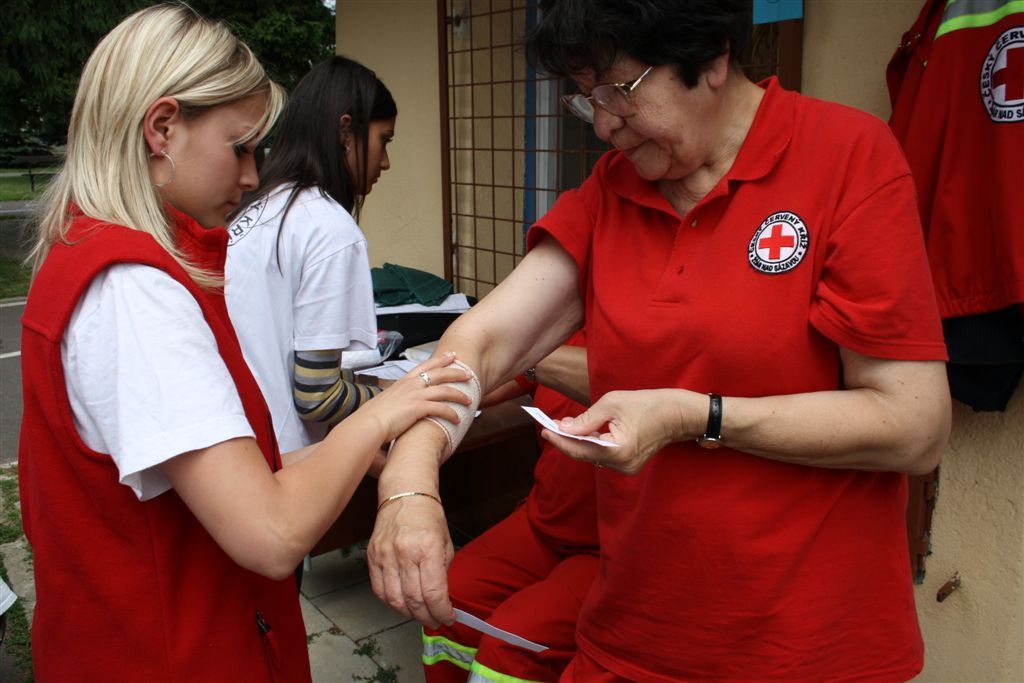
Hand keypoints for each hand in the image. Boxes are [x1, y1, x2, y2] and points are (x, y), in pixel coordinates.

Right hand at [356, 354, 471, 442]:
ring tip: (469, 399)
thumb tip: (398, 410)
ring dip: (459, 394)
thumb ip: (395, 404)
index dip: (439, 360)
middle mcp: (410, 385)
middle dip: (455, 372)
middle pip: (439, 373)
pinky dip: (451, 413)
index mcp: (403, 382)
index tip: (451, 355)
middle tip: (468, 372)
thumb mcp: (385, 404)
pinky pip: (440, 408)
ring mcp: (414, 395)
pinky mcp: (418, 408)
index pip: (425, 366)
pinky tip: (457, 419)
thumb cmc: (373, 418)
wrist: (367, 425)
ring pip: (444, 389)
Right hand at [367, 494, 454, 626]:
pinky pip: (379, 589)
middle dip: (428, 617)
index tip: (449, 618)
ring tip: (420, 615)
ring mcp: (385, 555)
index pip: (434, 592)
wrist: (404, 494)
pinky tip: (402, 604)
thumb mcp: (446, 542)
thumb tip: (440, 599)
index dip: (442, 612)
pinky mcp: (372, 556)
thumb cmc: (428, 516)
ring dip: (409, 614)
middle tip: (436, 621)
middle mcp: (404, 552)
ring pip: (394, 599)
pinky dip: (391, 602)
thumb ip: (443, 572)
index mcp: (427, 547)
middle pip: (414, 600)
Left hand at [544, 389, 704, 474]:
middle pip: (584, 454)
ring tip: (566, 426)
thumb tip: (563, 428)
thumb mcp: (611, 403)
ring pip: (593, 456)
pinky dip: (592, 445)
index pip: (579, 448)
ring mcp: (627, 468)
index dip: (559, 439)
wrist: (677, 414)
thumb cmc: (647, 404)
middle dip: (567, 440)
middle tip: (551, 425)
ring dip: (579, 442)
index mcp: (618, 450)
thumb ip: (585, 419)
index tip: (544, 429)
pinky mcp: (629, 465)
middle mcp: (622, 464)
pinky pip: (603, 456)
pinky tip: (584, 432)